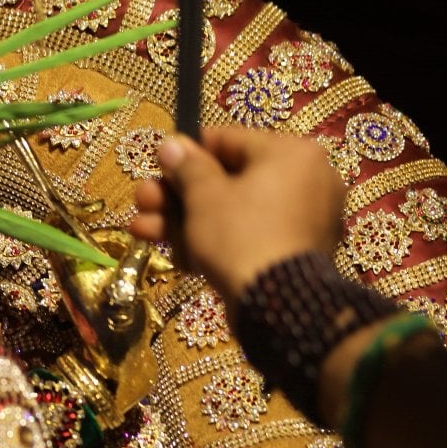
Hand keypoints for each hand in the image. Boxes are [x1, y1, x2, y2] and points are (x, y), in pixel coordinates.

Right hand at [130, 126, 343, 299]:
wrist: (278, 307)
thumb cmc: (240, 234)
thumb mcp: (204, 195)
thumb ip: (186, 165)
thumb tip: (172, 143)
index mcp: (292, 154)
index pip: (228, 140)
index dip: (185, 154)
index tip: (156, 166)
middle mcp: (305, 181)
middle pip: (226, 180)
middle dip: (176, 194)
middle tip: (142, 201)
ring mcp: (301, 221)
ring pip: (231, 211)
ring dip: (183, 220)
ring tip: (141, 230)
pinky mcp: (293, 254)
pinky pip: (248, 236)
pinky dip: (215, 242)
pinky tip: (178, 258)